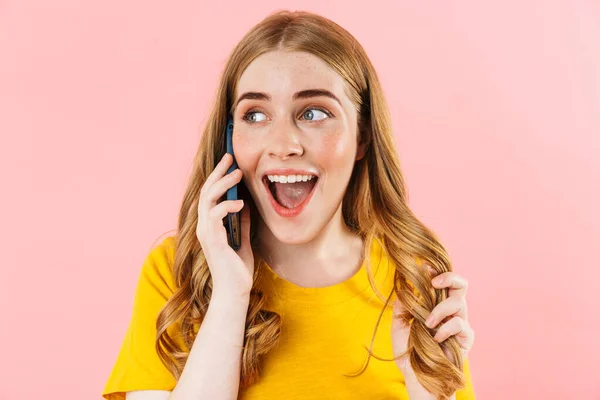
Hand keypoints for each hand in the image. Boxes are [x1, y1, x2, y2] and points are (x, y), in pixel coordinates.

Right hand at [196, 153, 253, 294]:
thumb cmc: (238, 268)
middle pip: (206, 191)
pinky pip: (214, 216)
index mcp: (210, 225)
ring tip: (238, 174)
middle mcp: (204, 227)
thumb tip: (244, 204)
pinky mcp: (212, 241)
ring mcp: (206, 233)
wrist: (235, 291)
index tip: (230, 162)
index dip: (218, 176)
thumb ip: (241, 222)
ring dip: (223, 184)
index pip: (210, 194)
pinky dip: (226, 206)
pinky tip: (240, 203)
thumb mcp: (243, 239)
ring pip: (208, 199)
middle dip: (218, 172)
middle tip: (230, 157)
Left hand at [392, 267, 473, 396]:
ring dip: (440, 309)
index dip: (436, 271)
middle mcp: (451, 310)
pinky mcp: (466, 337)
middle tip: (434, 282)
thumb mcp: (399, 324)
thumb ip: (402, 305)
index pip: (442, 281)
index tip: (423, 267)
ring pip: (459, 301)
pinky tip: (436, 337)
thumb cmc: (409, 350)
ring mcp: (460, 322)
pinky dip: (446, 328)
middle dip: (449, 277)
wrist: (417, 375)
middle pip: (461, 284)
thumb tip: (405, 284)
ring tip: (427, 323)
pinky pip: (460, 324)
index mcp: (436, 303)